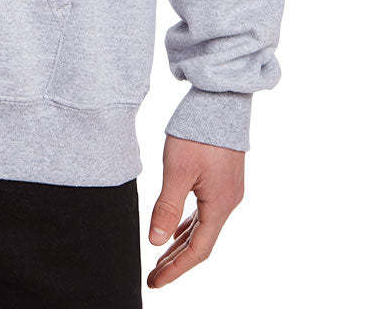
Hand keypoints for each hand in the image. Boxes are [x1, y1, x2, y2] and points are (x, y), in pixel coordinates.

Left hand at [146, 134, 243, 289]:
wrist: (221, 100)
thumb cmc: (198, 132)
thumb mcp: (177, 170)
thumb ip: (167, 207)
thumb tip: (156, 242)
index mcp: (220, 205)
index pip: (197, 250)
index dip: (176, 269)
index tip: (155, 281)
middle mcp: (228, 202)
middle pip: (202, 242)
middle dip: (177, 261)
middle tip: (154, 275)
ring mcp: (227, 191)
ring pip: (203, 227)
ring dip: (182, 243)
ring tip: (161, 257)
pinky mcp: (222, 179)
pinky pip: (205, 211)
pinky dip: (190, 224)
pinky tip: (178, 228)